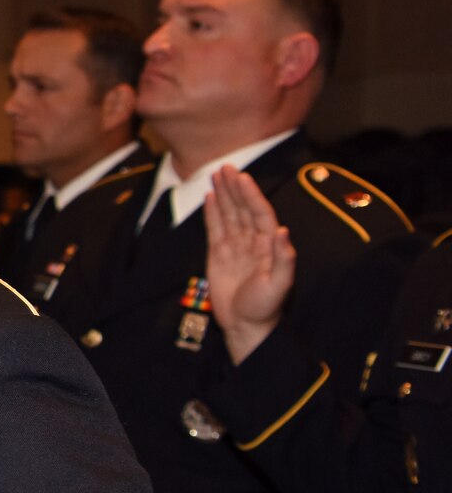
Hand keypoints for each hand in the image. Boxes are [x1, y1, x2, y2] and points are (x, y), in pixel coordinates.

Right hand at [204, 167, 295, 364]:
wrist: (245, 325)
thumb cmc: (264, 308)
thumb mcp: (279, 285)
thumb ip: (283, 258)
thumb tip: (282, 230)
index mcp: (268, 246)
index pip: (259, 213)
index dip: (250, 195)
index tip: (240, 177)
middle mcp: (252, 241)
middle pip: (242, 208)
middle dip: (234, 188)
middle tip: (225, 167)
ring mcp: (234, 247)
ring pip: (229, 215)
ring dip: (223, 195)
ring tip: (216, 174)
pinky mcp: (218, 255)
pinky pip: (215, 229)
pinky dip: (212, 213)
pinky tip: (209, 198)